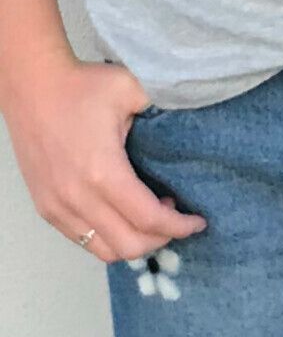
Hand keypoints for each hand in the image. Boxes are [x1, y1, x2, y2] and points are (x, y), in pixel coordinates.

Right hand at [2, 52, 207, 263]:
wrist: (31, 85)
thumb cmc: (81, 86)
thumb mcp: (129, 87)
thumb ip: (164, 107)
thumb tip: (195, 122)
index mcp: (103, 173)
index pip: (150, 220)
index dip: (180, 227)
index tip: (197, 221)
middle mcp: (78, 198)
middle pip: (131, 245)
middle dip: (161, 238)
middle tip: (174, 217)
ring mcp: (58, 207)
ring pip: (106, 251)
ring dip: (134, 243)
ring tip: (147, 218)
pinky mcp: (46, 208)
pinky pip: (83, 241)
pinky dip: (109, 238)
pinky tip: (120, 216)